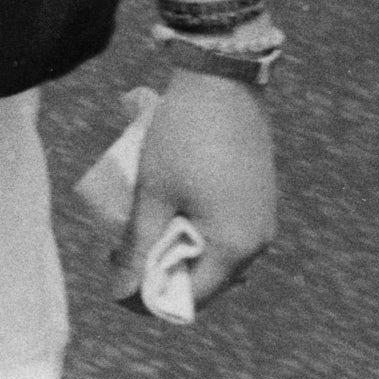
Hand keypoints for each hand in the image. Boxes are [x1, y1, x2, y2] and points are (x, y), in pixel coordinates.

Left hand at [125, 69, 278, 309]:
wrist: (222, 80)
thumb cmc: (183, 136)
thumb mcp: (154, 192)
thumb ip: (140, 244)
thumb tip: (125, 289)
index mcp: (235, 247)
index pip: (192, 298)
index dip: (151, 297)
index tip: (117, 278)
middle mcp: (258, 242)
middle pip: (205, 280)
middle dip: (161, 273)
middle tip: (119, 250)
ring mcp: (262, 221)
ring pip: (214, 256)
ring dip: (176, 251)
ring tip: (139, 228)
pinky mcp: (258, 201)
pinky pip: (225, 234)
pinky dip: (194, 232)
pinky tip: (166, 211)